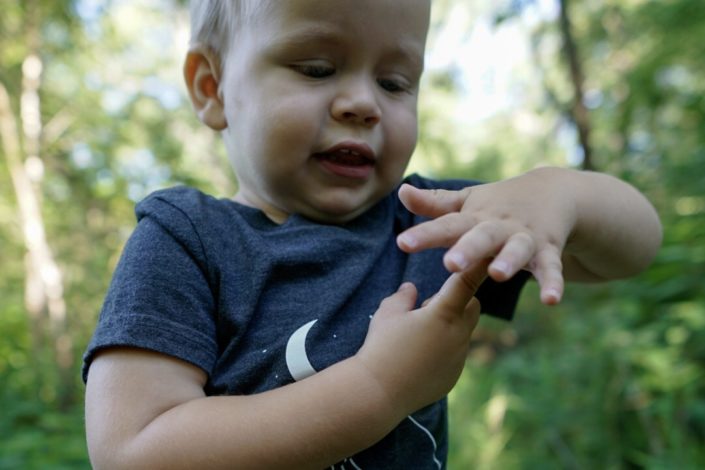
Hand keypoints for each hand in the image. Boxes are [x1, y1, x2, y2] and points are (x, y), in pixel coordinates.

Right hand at [355, 261, 487, 415]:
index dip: (477, 265)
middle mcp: (458, 335)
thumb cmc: (381, 347)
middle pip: (471, 307)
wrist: (377, 393)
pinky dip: (443, 350)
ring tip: (418, 335)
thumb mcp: (388, 313)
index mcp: (443, 313)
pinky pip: (455, 355)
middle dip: (458, 300)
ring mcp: (458, 358)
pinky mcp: (453, 376)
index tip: (489, 251)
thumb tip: (411, 289)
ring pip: (463, 332)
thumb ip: (403, 297)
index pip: (466, 282)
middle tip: (429, 306)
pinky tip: (418, 358)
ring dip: (449, 326)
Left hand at [396, 172, 575, 304]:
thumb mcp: (467, 202)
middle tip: (450, 263)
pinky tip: (551, 300)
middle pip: (482, 237)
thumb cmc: (498, 204)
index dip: (424, 235)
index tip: (403, 243)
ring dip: (509, 261)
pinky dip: (552, 283)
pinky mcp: (548, 251)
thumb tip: (401, 192)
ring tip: (498, 274)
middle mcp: (498, 227)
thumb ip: (435, 204)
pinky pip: (550, 268)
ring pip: (517, 250)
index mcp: (474, 217)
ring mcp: (525, 238)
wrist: (553, 192)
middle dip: (467, 249)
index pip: (446, 225)